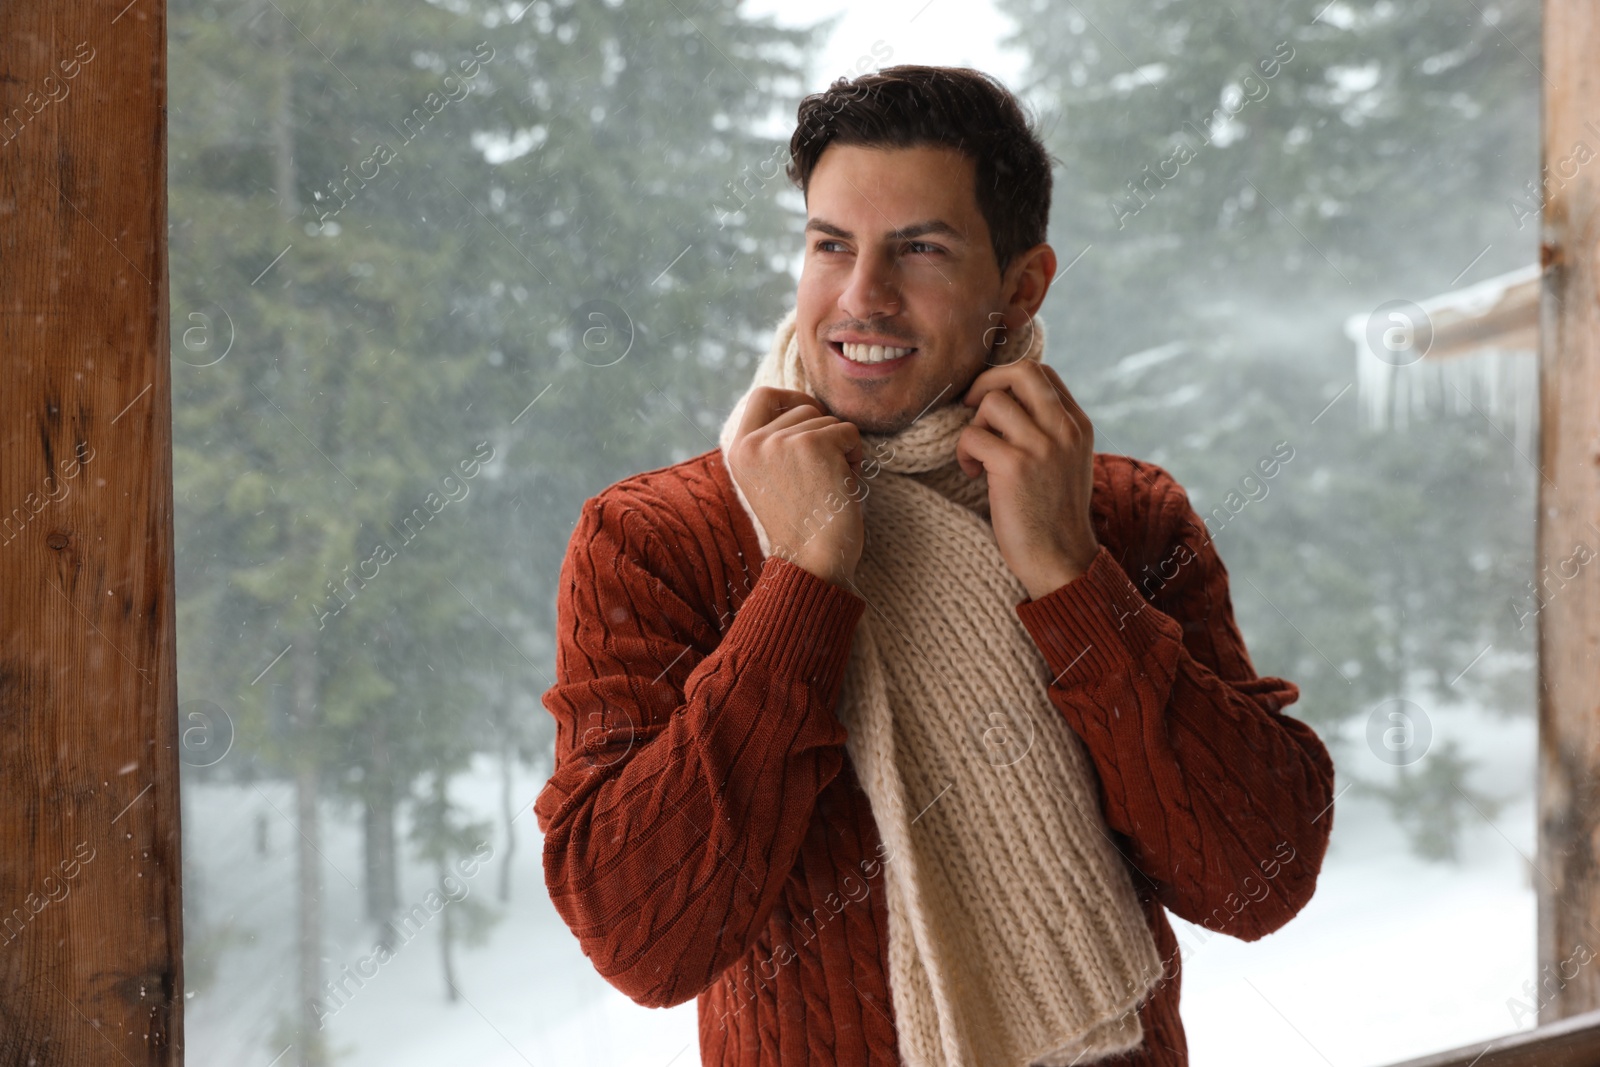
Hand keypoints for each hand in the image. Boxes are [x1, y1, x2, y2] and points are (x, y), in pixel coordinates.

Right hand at [726, 386, 865, 588]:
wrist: (812, 562)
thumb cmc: (802, 526)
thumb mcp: (771, 479)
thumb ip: (775, 445)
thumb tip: (808, 407)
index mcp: (738, 451)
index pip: (762, 396)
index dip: (791, 398)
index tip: (810, 417)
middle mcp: (754, 442)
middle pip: (802, 406)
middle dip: (823, 433)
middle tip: (826, 471)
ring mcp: (782, 441)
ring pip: (827, 419)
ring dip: (840, 449)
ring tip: (832, 485)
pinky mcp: (813, 444)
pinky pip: (849, 431)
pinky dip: (856, 456)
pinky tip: (844, 485)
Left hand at [956, 360, 1097, 599]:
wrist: (1061, 559)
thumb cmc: (1053, 514)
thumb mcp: (1066, 461)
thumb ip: (1048, 429)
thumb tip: (1007, 400)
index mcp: (1077, 425)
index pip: (1041, 373)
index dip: (1007, 380)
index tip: (991, 405)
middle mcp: (1064, 429)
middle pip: (1021, 371)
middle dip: (986, 382)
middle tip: (973, 410)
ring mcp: (1041, 445)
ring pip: (992, 402)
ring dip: (974, 426)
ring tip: (979, 456)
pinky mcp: (1015, 465)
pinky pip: (972, 435)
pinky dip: (964, 453)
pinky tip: (974, 474)